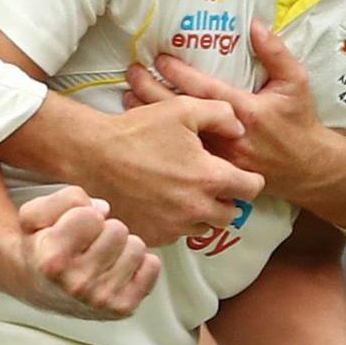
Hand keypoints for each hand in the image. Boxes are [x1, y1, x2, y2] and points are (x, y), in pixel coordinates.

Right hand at [10, 187, 159, 320]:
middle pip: (117, 229)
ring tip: (100, 257)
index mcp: (52, 261)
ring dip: (120, 247)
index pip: (91, 216)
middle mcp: (77, 285)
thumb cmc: (41, 248)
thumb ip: (64, 198)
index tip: (71, 229)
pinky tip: (114, 269)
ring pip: (136, 246)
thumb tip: (103, 209)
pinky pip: (152, 266)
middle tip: (86, 244)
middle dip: (103, 231)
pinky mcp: (123, 307)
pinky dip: (139, 264)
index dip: (81, 215)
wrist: (40, 288)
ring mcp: (102, 299)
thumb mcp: (34, 216)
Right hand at [79, 96, 265, 244]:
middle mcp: (196, 209)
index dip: (249, 179)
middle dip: (226, 199)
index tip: (240, 174)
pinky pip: (176, 234)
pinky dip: (175, 222)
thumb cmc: (139, 130)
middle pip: (231, 214)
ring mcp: (173, 227)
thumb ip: (222, 114)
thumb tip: (239, 128)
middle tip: (211, 183)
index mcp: (210, 179)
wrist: (93, 155)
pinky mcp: (153, 236)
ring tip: (185, 193)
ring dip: (201, 213)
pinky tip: (163, 202)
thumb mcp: (184, 109)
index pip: (252, 189)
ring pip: (204, 227)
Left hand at [125, 21, 342, 197]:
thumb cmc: (299, 121)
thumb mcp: (295, 82)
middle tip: (132, 72)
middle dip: (153, 91)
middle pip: (182, 113)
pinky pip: (182, 153)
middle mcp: (229, 136)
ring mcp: (220, 158)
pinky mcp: (215, 172)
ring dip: (150, 116)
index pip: (205, 90)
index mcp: (247, 112)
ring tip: (126, 96)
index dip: (180, 74)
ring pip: (176, 135)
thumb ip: (275, 52)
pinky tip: (143, 128)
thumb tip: (254, 23)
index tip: (160, 57)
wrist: (307, 168)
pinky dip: (162, 139)